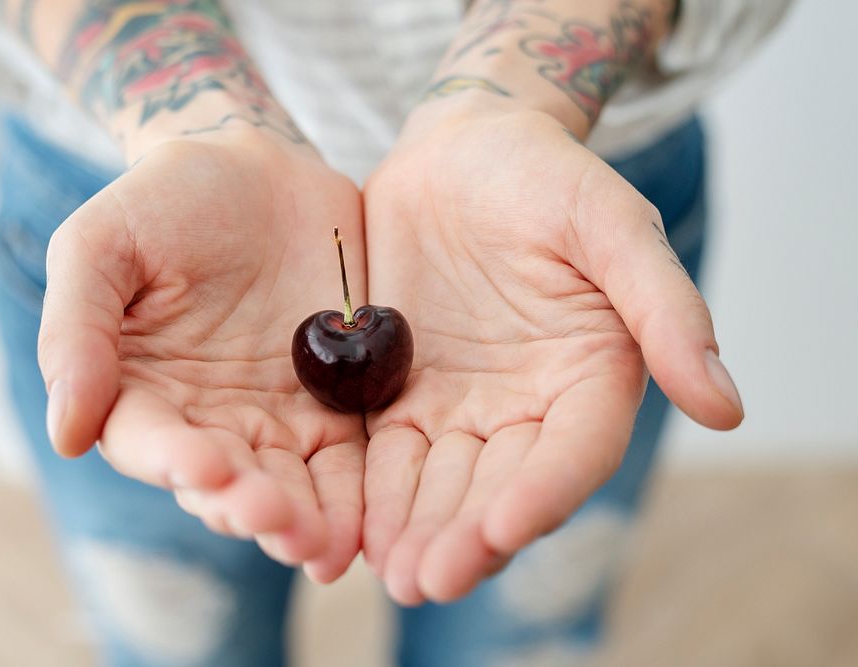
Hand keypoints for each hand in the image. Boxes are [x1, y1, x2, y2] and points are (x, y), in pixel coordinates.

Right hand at [38, 130, 365, 582]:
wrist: (259, 167)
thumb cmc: (166, 199)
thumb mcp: (101, 244)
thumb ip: (77, 330)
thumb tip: (64, 433)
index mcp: (141, 392)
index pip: (151, 443)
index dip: (175, 462)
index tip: (203, 469)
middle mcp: (207, 419)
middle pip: (225, 481)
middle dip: (249, 504)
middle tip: (275, 518)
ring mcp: (275, 418)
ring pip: (288, 485)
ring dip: (304, 520)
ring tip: (323, 544)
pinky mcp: (334, 407)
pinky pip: (347, 460)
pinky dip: (354, 497)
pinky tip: (363, 529)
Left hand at [361, 106, 743, 603]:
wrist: (460, 152)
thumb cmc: (545, 176)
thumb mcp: (608, 225)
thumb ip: (663, 309)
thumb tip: (727, 409)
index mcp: (590, 377)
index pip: (574, 452)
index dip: (542, 493)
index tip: (502, 527)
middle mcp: (528, 406)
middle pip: (499, 485)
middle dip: (464, 535)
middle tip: (426, 579)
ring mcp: (462, 405)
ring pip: (440, 484)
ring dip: (414, 530)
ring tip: (388, 572)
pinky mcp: (403, 395)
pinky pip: (387, 453)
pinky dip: (372, 493)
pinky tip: (351, 528)